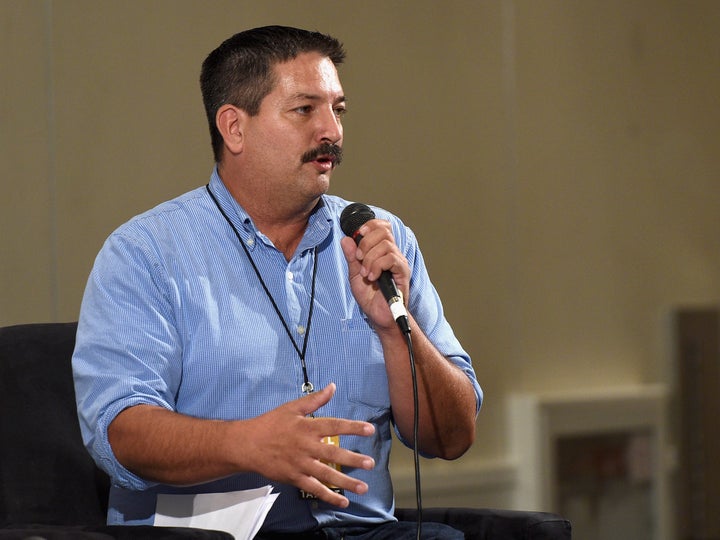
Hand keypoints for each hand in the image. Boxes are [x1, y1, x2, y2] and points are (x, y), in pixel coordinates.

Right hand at [236, 383, 375, 506]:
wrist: (247, 444)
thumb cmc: (271, 423)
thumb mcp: (292, 408)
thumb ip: (315, 399)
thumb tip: (333, 387)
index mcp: (307, 426)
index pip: (335, 425)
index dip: (353, 427)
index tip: (370, 429)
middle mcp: (306, 446)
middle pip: (333, 453)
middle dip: (353, 459)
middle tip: (371, 463)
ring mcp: (300, 464)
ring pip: (326, 474)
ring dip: (346, 482)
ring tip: (363, 487)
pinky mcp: (294, 478)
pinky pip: (314, 489)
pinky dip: (329, 496)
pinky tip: (343, 502)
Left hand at [340, 218, 409, 331]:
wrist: (380, 316)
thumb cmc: (370, 297)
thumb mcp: (355, 275)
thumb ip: (352, 257)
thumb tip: (346, 239)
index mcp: (382, 251)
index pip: (381, 226)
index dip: (369, 225)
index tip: (358, 234)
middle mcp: (392, 253)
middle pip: (383, 230)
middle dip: (366, 242)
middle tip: (359, 258)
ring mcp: (399, 262)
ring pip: (385, 244)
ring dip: (370, 258)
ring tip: (366, 274)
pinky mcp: (403, 272)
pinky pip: (391, 259)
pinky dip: (377, 266)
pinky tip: (372, 277)